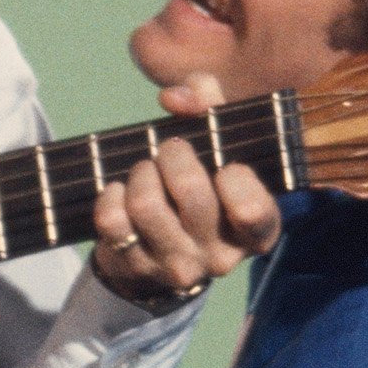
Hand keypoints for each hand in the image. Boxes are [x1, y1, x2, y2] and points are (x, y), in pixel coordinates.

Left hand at [86, 76, 281, 306]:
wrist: (161, 249)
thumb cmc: (201, 184)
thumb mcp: (217, 144)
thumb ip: (209, 104)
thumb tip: (175, 98)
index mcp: (257, 232)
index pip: (251, 210)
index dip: (234, 176)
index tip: (225, 166)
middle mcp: (221, 257)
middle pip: (189, 190)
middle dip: (172, 154)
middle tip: (170, 152)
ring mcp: (178, 268)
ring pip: (145, 204)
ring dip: (141, 173)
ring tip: (146, 171)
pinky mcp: (137, 269)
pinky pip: (112, 220)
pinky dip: (110, 195)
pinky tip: (120, 193)